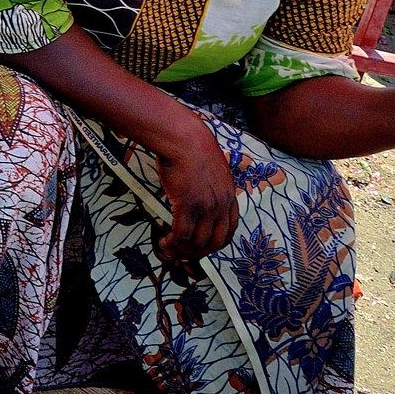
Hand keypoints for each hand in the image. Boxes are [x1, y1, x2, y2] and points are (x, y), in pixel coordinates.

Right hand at [152, 118, 236, 264]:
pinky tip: (164, 243)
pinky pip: (181, 235)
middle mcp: (221, 205)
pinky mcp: (188, 206)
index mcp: (229, 196)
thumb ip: (210, 186)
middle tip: (184, 255)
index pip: (230, 231)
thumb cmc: (192, 147)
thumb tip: (197, 196)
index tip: (203, 247)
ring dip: (182, 251)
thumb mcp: (211, 169)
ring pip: (197, 242)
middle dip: (199, 253)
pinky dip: (172, 244)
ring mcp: (206, 207)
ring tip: (170, 250)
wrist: (184, 138)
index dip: (216, 244)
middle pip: (215, 242)